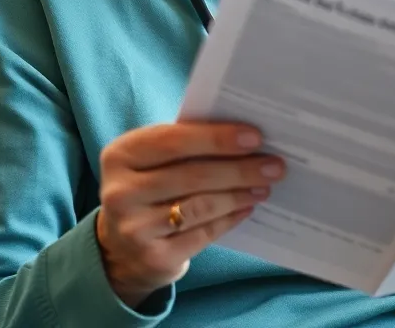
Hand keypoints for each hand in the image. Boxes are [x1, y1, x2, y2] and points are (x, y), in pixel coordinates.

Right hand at [95, 122, 283, 308]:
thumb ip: (185, 144)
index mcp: (121, 155)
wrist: (122, 248)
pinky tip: (247, 207)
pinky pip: (203, 233)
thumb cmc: (149, 187)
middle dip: (239, 169)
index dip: (217, 138)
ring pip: (201, 205)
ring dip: (239, 194)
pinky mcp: (153, 257)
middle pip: (193, 175)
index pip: (174, 141)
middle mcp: (121, 192)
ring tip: (265, 186)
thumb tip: (245, 137)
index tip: (255, 137)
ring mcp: (134, 228)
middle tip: (274, 165)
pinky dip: (230, 219)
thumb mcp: (152, 161)